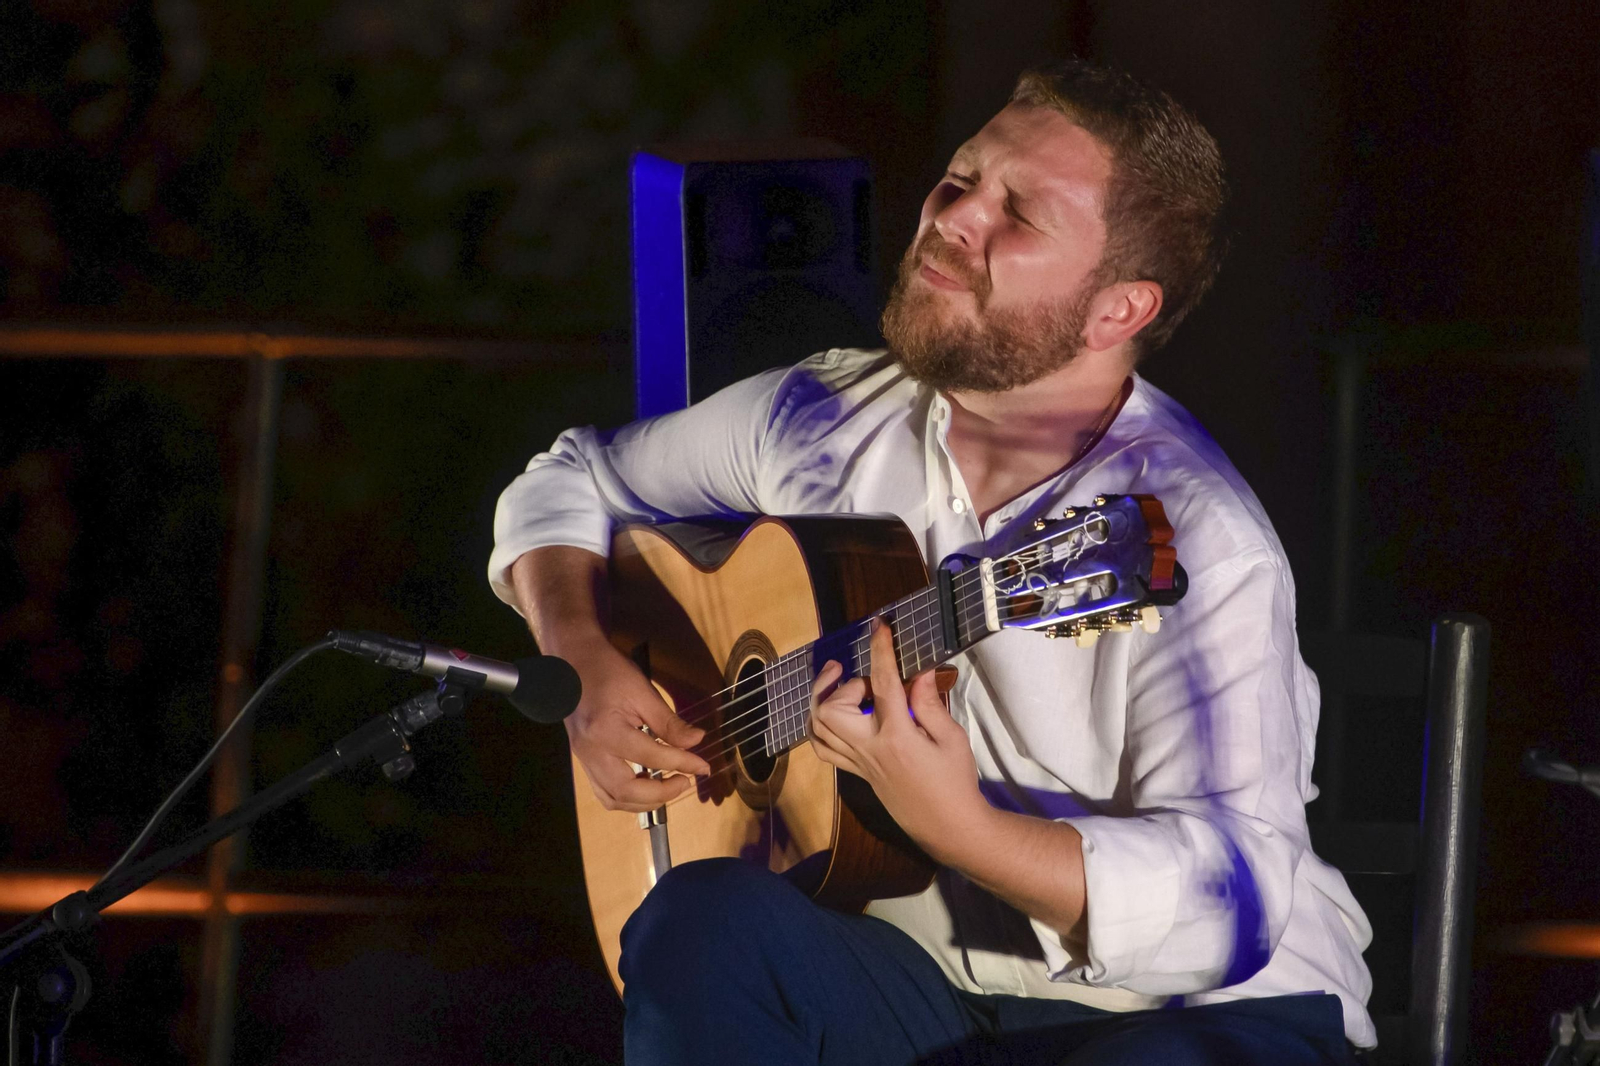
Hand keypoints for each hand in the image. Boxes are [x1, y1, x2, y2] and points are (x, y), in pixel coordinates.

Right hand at [562, 639, 709, 812]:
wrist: (573, 661)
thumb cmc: (608, 670)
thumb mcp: (643, 691)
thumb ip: (669, 722)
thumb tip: (697, 741)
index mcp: (606, 730)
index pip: (651, 757)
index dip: (682, 763)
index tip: (703, 766)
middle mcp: (591, 751)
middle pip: (626, 791)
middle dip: (662, 794)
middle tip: (686, 781)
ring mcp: (583, 759)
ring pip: (613, 799)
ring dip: (644, 802)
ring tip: (668, 786)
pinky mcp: (583, 761)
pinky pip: (604, 792)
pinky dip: (628, 798)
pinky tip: (646, 786)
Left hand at [809, 618, 987, 859]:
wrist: (948, 826)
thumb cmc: (955, 781)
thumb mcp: (952, 737)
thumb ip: (929, 703)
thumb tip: (918, 672)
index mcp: (897, 736)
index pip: (882, 683)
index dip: (879, 650)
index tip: (879, 626)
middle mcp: (870, 749)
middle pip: (829, 710)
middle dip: (837, 684)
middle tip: (860, 677)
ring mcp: (859, 763)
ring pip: (818, 729)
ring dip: (823, 702)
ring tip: (842, 686)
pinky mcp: (857, 773)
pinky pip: (824, 749)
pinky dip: (821, 727)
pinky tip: (837, 714)